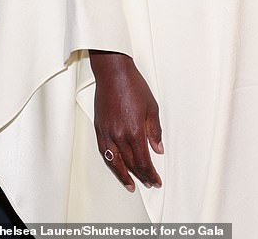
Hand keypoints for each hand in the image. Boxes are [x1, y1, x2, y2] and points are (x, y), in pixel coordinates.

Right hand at [90, 51, 163, 191]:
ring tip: (131, 185)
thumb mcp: (152, 107)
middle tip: (149, 182)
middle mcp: (119, 136)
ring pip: (115, 163)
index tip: (156, 179)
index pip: (143, 160)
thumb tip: (158, 149)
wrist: (113, 73)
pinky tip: (116, 168)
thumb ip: (154, 131)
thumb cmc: (133, 86)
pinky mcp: (99, 130)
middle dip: (141, 176)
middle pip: (130, 164)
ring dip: (124, 176)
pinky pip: (104, 153)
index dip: (150, 173)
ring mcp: (107, 134)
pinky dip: (111, 164)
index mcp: (135, 131)